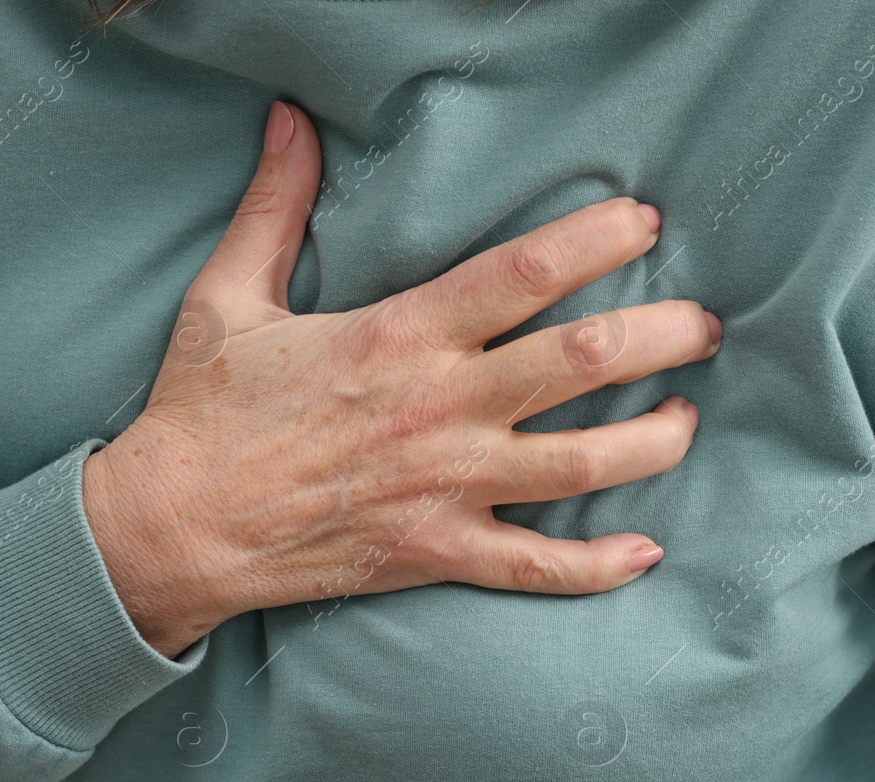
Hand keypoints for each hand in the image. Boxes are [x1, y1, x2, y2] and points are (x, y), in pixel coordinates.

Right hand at [83, 101, 720, 657]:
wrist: (172, 528)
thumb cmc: (203, 411)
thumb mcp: (230, 295)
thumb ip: (274, 205)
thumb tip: (289, 122)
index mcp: (402, 334)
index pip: (526, 272)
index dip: (599, 239)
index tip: (644, 224)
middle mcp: (442, 407)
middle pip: (584, 359)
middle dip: (663, 335)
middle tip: (702, 325)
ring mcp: (445, 486)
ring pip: (583, 465)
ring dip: (653, 440)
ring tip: (687, 418)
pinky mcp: (435, 554)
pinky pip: (536, 566)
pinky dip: (597, 566)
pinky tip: (645, 552)